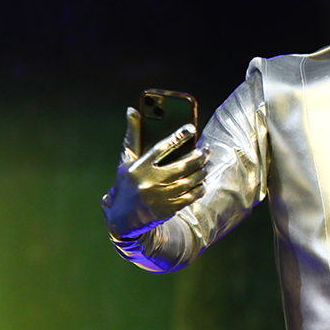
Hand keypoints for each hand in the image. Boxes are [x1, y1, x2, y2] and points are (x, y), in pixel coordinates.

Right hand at [102, 107, 207, 239]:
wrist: (123, 219)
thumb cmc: (126, 184)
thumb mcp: (126, 161)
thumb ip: (132, 135)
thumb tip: (132, 110)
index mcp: (138, 168)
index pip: (162, 147)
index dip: (178, 136)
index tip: (191, 128)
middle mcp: (149, 182)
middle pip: (182, 165)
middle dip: (199, 156)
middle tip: (206, 150)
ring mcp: (160, 197)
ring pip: (190, 180)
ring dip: (202, 171)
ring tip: (206, 164)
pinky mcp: (168, 209)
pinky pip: (191, 195)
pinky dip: (199, 187)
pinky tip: (202, 181)